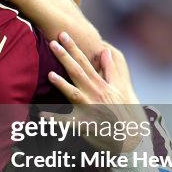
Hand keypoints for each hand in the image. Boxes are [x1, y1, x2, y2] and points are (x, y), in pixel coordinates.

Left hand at [47, 33, 147, 153]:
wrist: (128, 136)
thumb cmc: (122, 110)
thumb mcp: (119, 88)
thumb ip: (110, 69)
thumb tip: (106, 50)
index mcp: (100, 84)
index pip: (84, 62)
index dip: (73, 48)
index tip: (62, 35)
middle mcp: (95, 93)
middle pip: (77, 72)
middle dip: (65, 57)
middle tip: (52, 43)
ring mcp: (90, 109)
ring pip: (74, 94)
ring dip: (62, 85)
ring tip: (50, 75)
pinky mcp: (85, 125)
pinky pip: (68, 122)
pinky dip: (55, 119)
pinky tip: (42, 115)